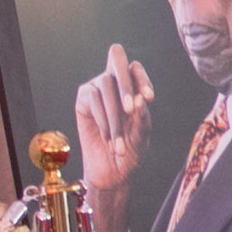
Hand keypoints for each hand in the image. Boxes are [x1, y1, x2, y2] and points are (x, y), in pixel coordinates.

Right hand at [73, 44, 154, 231]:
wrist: (112, 172)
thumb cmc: (131, 151)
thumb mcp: (141, 135)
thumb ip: (142, 118)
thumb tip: (141, 99)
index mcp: (133, 87)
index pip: (135, 68)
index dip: (141, 78)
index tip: (149, 98)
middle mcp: (114, 83)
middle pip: (117, 59)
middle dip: (125, 84)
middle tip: (130, 109)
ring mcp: (97, 89)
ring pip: (106, 84)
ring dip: (114, 115)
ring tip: (118, 142)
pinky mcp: (83, 101)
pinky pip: (92, 98)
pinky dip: (102, 120)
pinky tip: (107, 138)